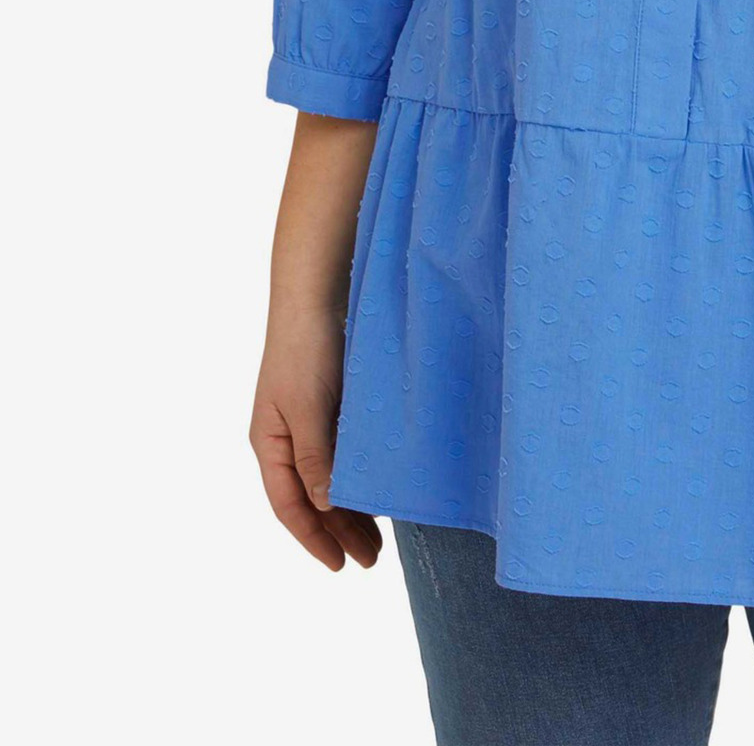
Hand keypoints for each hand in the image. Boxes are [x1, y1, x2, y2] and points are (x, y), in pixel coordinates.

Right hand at [250, 301, 380, 572]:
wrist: (316, 293)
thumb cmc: (305, 349)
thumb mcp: (308, 408)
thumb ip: (315, 457)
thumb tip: (323, 505)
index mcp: (270, 443)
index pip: (289, 506)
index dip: (313, 538)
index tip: (340, 565)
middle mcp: (287, 439)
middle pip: (310, 498)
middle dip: (337, 530)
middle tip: (370, 559)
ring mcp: (309, 423)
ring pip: (328, 480)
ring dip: (350, 509)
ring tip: (379, 538)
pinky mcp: (332, 406)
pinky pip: (342, 455)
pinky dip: (357, 478)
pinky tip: (378, 490)